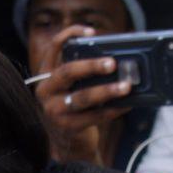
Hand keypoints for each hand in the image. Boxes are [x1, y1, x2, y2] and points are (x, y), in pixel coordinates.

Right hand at [35, 26, 130, 163]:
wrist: (66, 141)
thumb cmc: (75, 106)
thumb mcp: (73, 86)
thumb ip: (86, 72)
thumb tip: (120, 59)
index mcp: (47, 74)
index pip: (54, 47)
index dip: (71, 35)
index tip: (92, 32)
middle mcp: (45, 90)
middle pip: (67, 72)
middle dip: (91, 66)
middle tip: (113, 63)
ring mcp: (54, 110)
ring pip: (82, 97)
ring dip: (106, 91)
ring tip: (126, 86)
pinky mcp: (67, 127)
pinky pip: (93, 117)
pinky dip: (113, 110)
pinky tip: (127, 105)